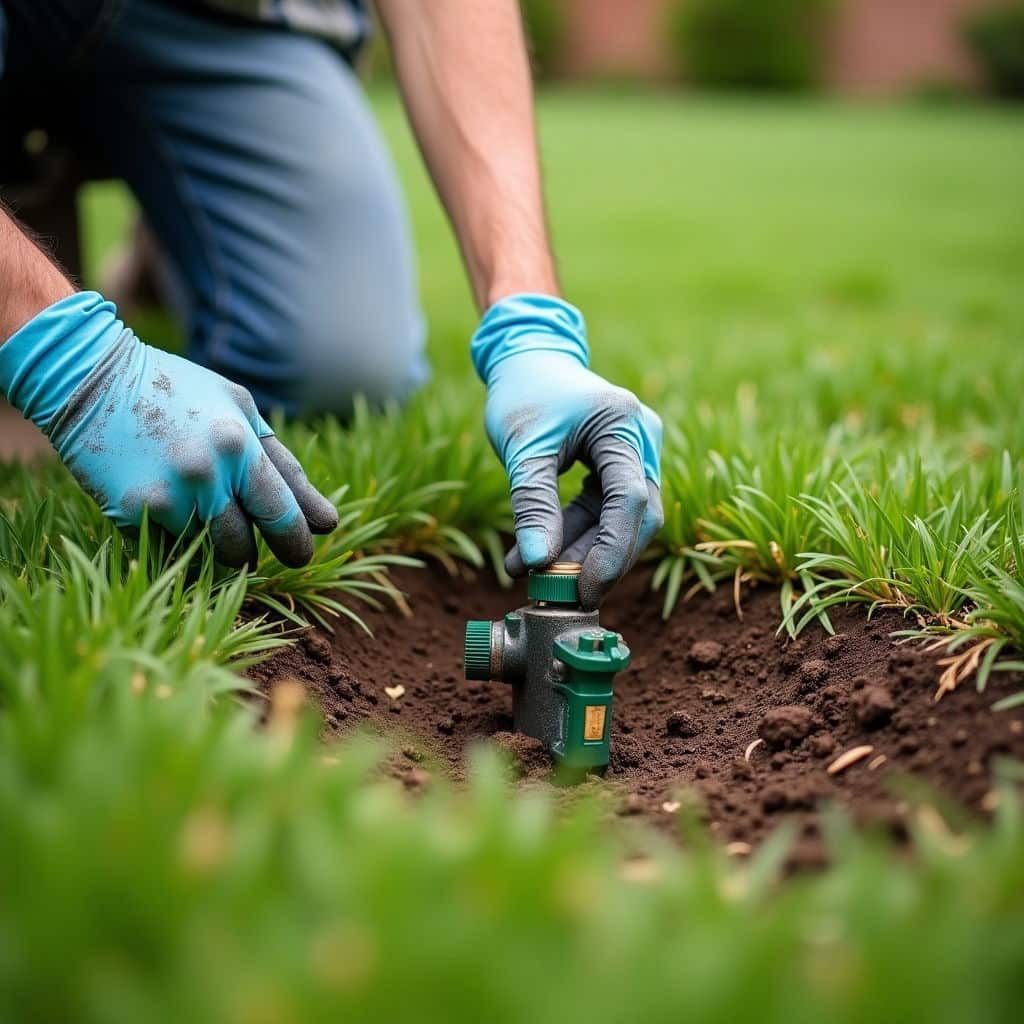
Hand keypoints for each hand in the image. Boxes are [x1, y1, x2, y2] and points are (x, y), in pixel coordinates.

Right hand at [0, 292, 336, 566]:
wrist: (90, 377)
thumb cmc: (179, 390)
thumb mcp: (239, 408)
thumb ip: (282, 463)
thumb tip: (325, 520)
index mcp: (238, 447)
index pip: (282, 516)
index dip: (297, 543)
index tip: (301, 553)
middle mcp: (204, 477)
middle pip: (243, 548)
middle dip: (251, 552)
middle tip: (251, 547)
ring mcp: (164, 497)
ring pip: (206, 554)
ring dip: (215, 550)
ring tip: (210, 525)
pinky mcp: (130, 512)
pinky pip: (168, 546)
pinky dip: (177, 538)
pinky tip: (171, 511)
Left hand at [471, 294, 662, 608]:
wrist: (528, 360)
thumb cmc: (524, 395)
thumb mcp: (522, 449)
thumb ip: (532, 503)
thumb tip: (537, 562)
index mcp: (623, 424)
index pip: (630, 499)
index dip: (612, 550)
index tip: (584, 588)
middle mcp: (642, 438)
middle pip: (637, 515)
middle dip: (602, 559)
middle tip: (564, 595)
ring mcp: (636, 452)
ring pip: (622, 519)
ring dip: (583, 551)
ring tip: (536, 577)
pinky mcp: (619, 465)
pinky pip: (606, 509)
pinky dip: (577, 534)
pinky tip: (539, 556)